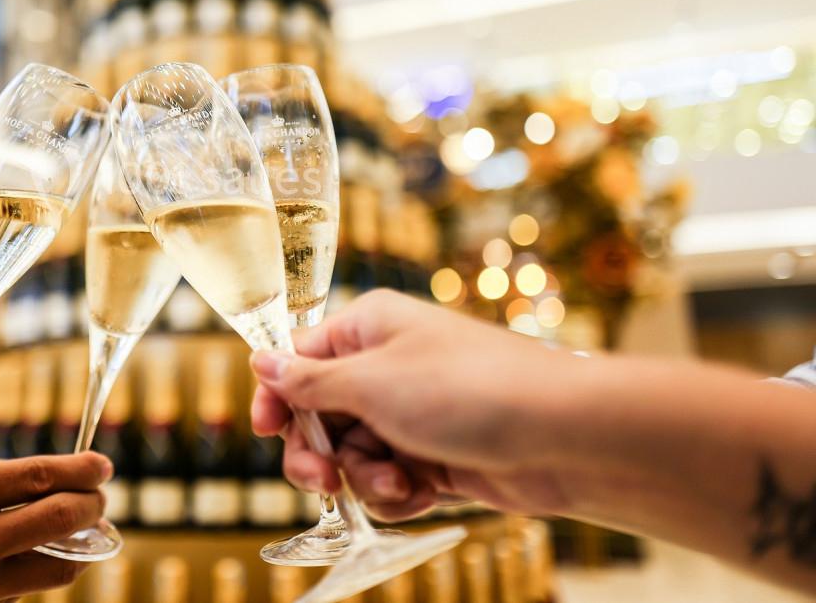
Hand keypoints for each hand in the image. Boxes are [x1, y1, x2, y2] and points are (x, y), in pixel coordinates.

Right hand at [0, 452, 110, 602]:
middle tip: (98, 493)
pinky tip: (43, 547)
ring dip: (79, 544)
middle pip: (59, 522)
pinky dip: (44, 563)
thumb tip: (58, 476)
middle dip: (91, 504)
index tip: (102, 465)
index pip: (39, 478)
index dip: (82, 470)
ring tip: (81, 525)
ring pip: (56, 567)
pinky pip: (28, 587)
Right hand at [250, 289, 579, 520]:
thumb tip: (259, 361)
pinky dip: (396, 492)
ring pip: (351, 455)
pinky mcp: (433, 454)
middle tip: (322, 479)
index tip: (264, 431)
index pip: (296, 359)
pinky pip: (387, 478)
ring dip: (363, 477)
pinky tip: (422, 492)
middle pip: (317, 415)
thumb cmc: (469, 390)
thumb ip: (309, 382)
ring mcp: (409, 412)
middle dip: (317, 452)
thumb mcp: (372, 383)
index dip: (275, 397)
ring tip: (398, 481)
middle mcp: (384, 366)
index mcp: (367, 329)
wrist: (562, 436)